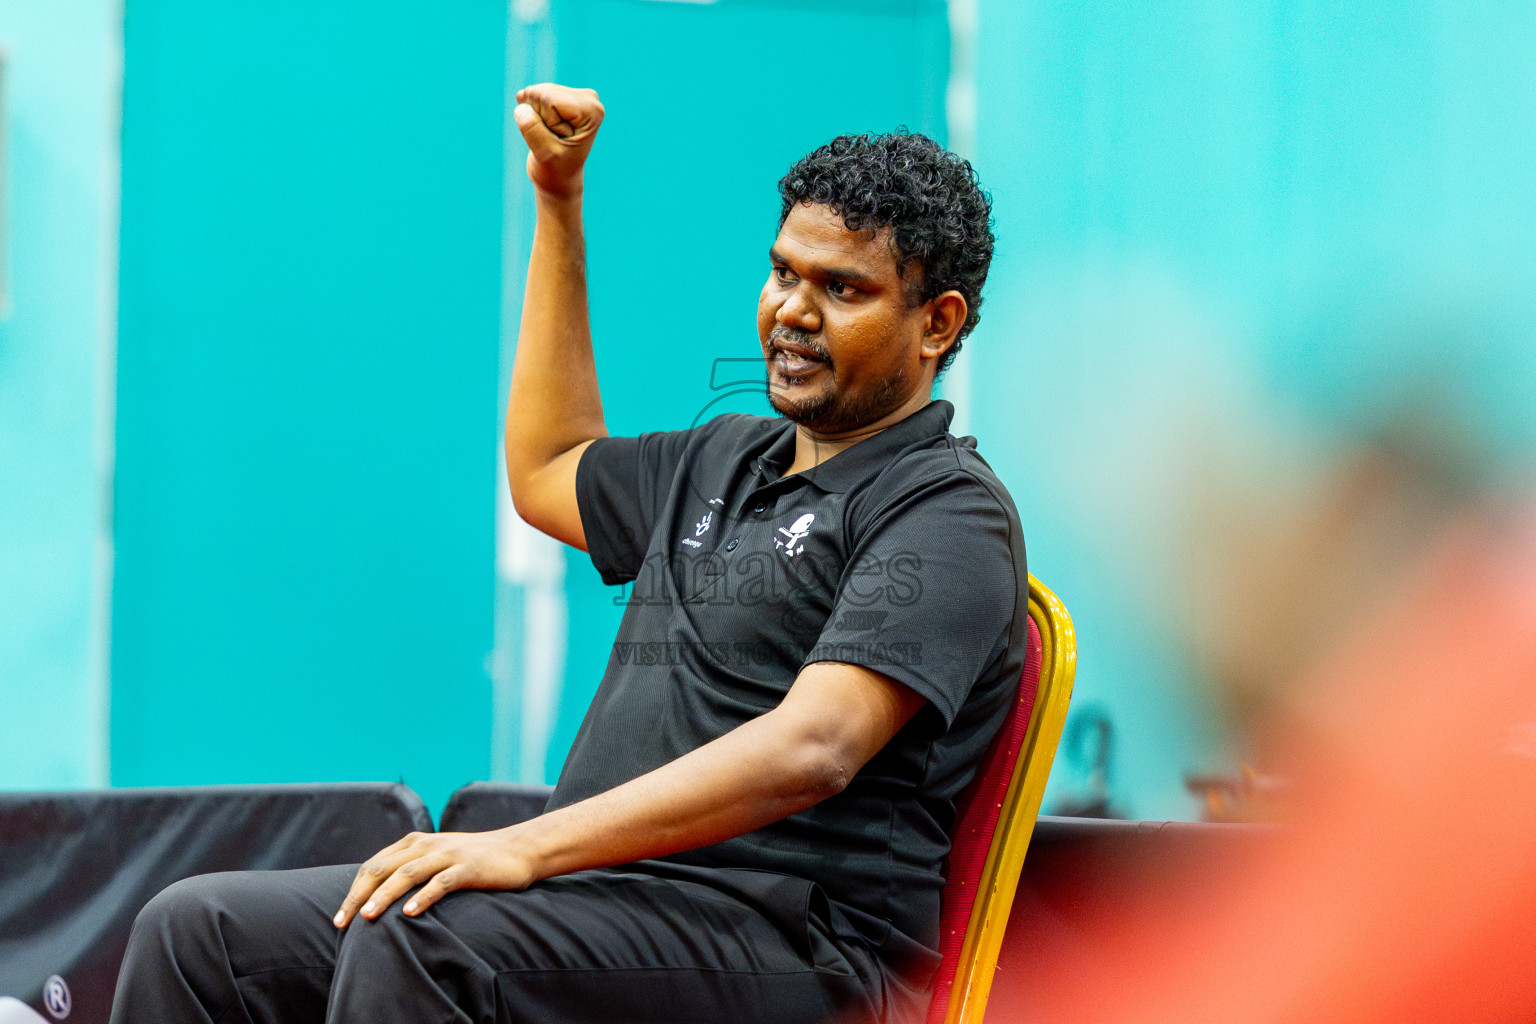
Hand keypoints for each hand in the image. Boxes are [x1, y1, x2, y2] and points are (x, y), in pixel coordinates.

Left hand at [333, 828, 536, 926]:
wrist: (518, 850)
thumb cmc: (474, 860)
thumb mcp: (438, 858)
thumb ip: (411, 868)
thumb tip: (379, 897)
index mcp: (414, 843)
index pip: (373, 866)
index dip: (354, 891)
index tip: (341, 917)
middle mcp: (427, 845)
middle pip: (383, 869)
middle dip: (359, 896)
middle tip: (342, 922)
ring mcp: (448, 855)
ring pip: (407, 874)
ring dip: (384, 896)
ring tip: (368, 917)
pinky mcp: (468, 867)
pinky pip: (441, 882)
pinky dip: (423, 897)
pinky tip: (409, 913)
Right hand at [513, 83, 603, 198]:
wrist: (559, 178)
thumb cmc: (556, 169)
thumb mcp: (544, 154)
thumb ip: (532, 129)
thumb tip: (521, 102)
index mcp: (592, 110)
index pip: (548, 99)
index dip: (546, 123)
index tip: (559, 141)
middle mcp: (588, 97)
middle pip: (542, 93)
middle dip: (540, 118)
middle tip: (554, 139)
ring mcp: (574, 95)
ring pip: (534, 93)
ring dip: (536, 117)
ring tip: (551, 135)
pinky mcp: (560, 94)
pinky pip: (531, 94)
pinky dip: (532, 112)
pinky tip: (544, 127)